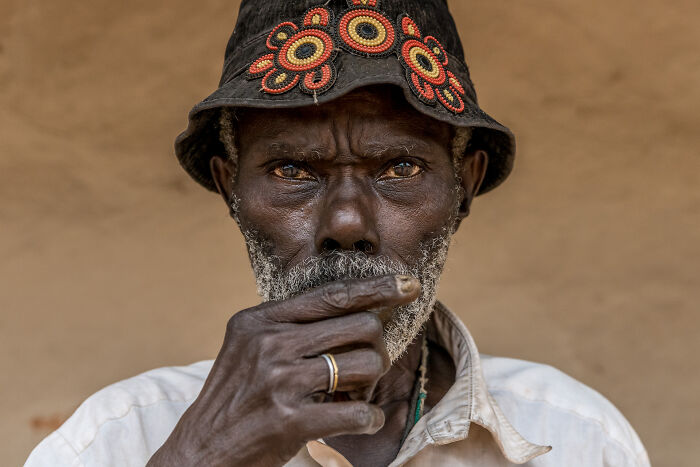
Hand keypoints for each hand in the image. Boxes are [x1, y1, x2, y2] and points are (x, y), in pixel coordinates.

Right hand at [147, 274, 419, 466]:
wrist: (201, 450)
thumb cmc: (235, 395)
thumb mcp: (250, 345)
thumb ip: (290, 324)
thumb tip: (357, 307)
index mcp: (261, 319)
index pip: (332, 294)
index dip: (377, 287)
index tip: (408, 283)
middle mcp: (270, 343)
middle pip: (360, 325)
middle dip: (375, 345)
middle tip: (365, 364)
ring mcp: (279, 380)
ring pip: (365, 364)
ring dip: (371, 382)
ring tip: (354, 393)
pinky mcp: (289, 420)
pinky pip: (357, 412)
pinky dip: (368, 418)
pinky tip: (360, 420)